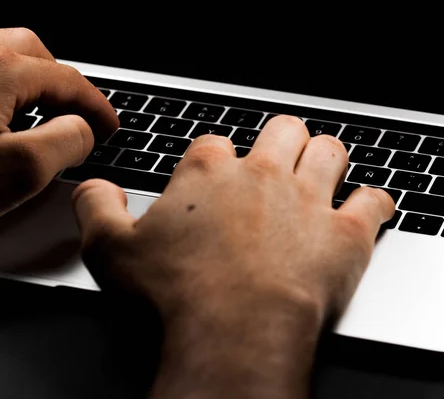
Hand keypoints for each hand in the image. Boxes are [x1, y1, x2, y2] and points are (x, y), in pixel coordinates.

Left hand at [0, 24, 117, 241]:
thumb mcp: (20, 174)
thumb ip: (68, 142)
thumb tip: (82, 128)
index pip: (67, 80)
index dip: (97, 105)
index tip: (107, 125)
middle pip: (29, 50)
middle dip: (57, 79)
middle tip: (67, 111)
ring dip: (15, 73)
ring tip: (21, 107)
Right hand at [72, 116, 393, 397]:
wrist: (233, 332)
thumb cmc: (175, 295)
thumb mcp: (109, 250)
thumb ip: (95, 208)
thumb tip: (92, 188)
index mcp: (207, 173)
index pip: (213, 143)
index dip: (213, 158)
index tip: (211, 176)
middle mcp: (261, 176)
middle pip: (281, 132)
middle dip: (278, 142)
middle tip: (273, 162)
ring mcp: (308, 201)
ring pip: (328, 152)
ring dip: (323, 158)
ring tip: (316, 171)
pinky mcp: (345, 235)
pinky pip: (372, 201)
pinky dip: (370, 202)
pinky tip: (361, 208)